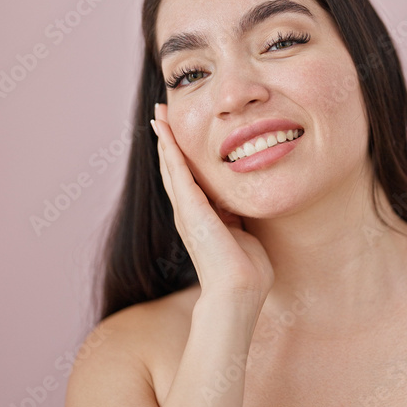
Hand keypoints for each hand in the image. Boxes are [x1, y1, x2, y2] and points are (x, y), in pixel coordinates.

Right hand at [151, 103, 273, 303]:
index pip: (191, 178)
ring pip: (172, 167)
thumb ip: (241, 218)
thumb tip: (246, 207)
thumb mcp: (245, 234)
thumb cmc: (247, 272)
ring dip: (165, 139)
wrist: (239, 293)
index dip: (185, 154)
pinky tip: (166, 133)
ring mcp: (187, 212)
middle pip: (175, 168)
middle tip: (161, 113)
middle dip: (169, 141)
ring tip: (159, 115)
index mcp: (204, 217)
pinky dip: (171, 151)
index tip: (181, 132)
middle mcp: (190, 213)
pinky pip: (178, 174)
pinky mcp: (191, 211)